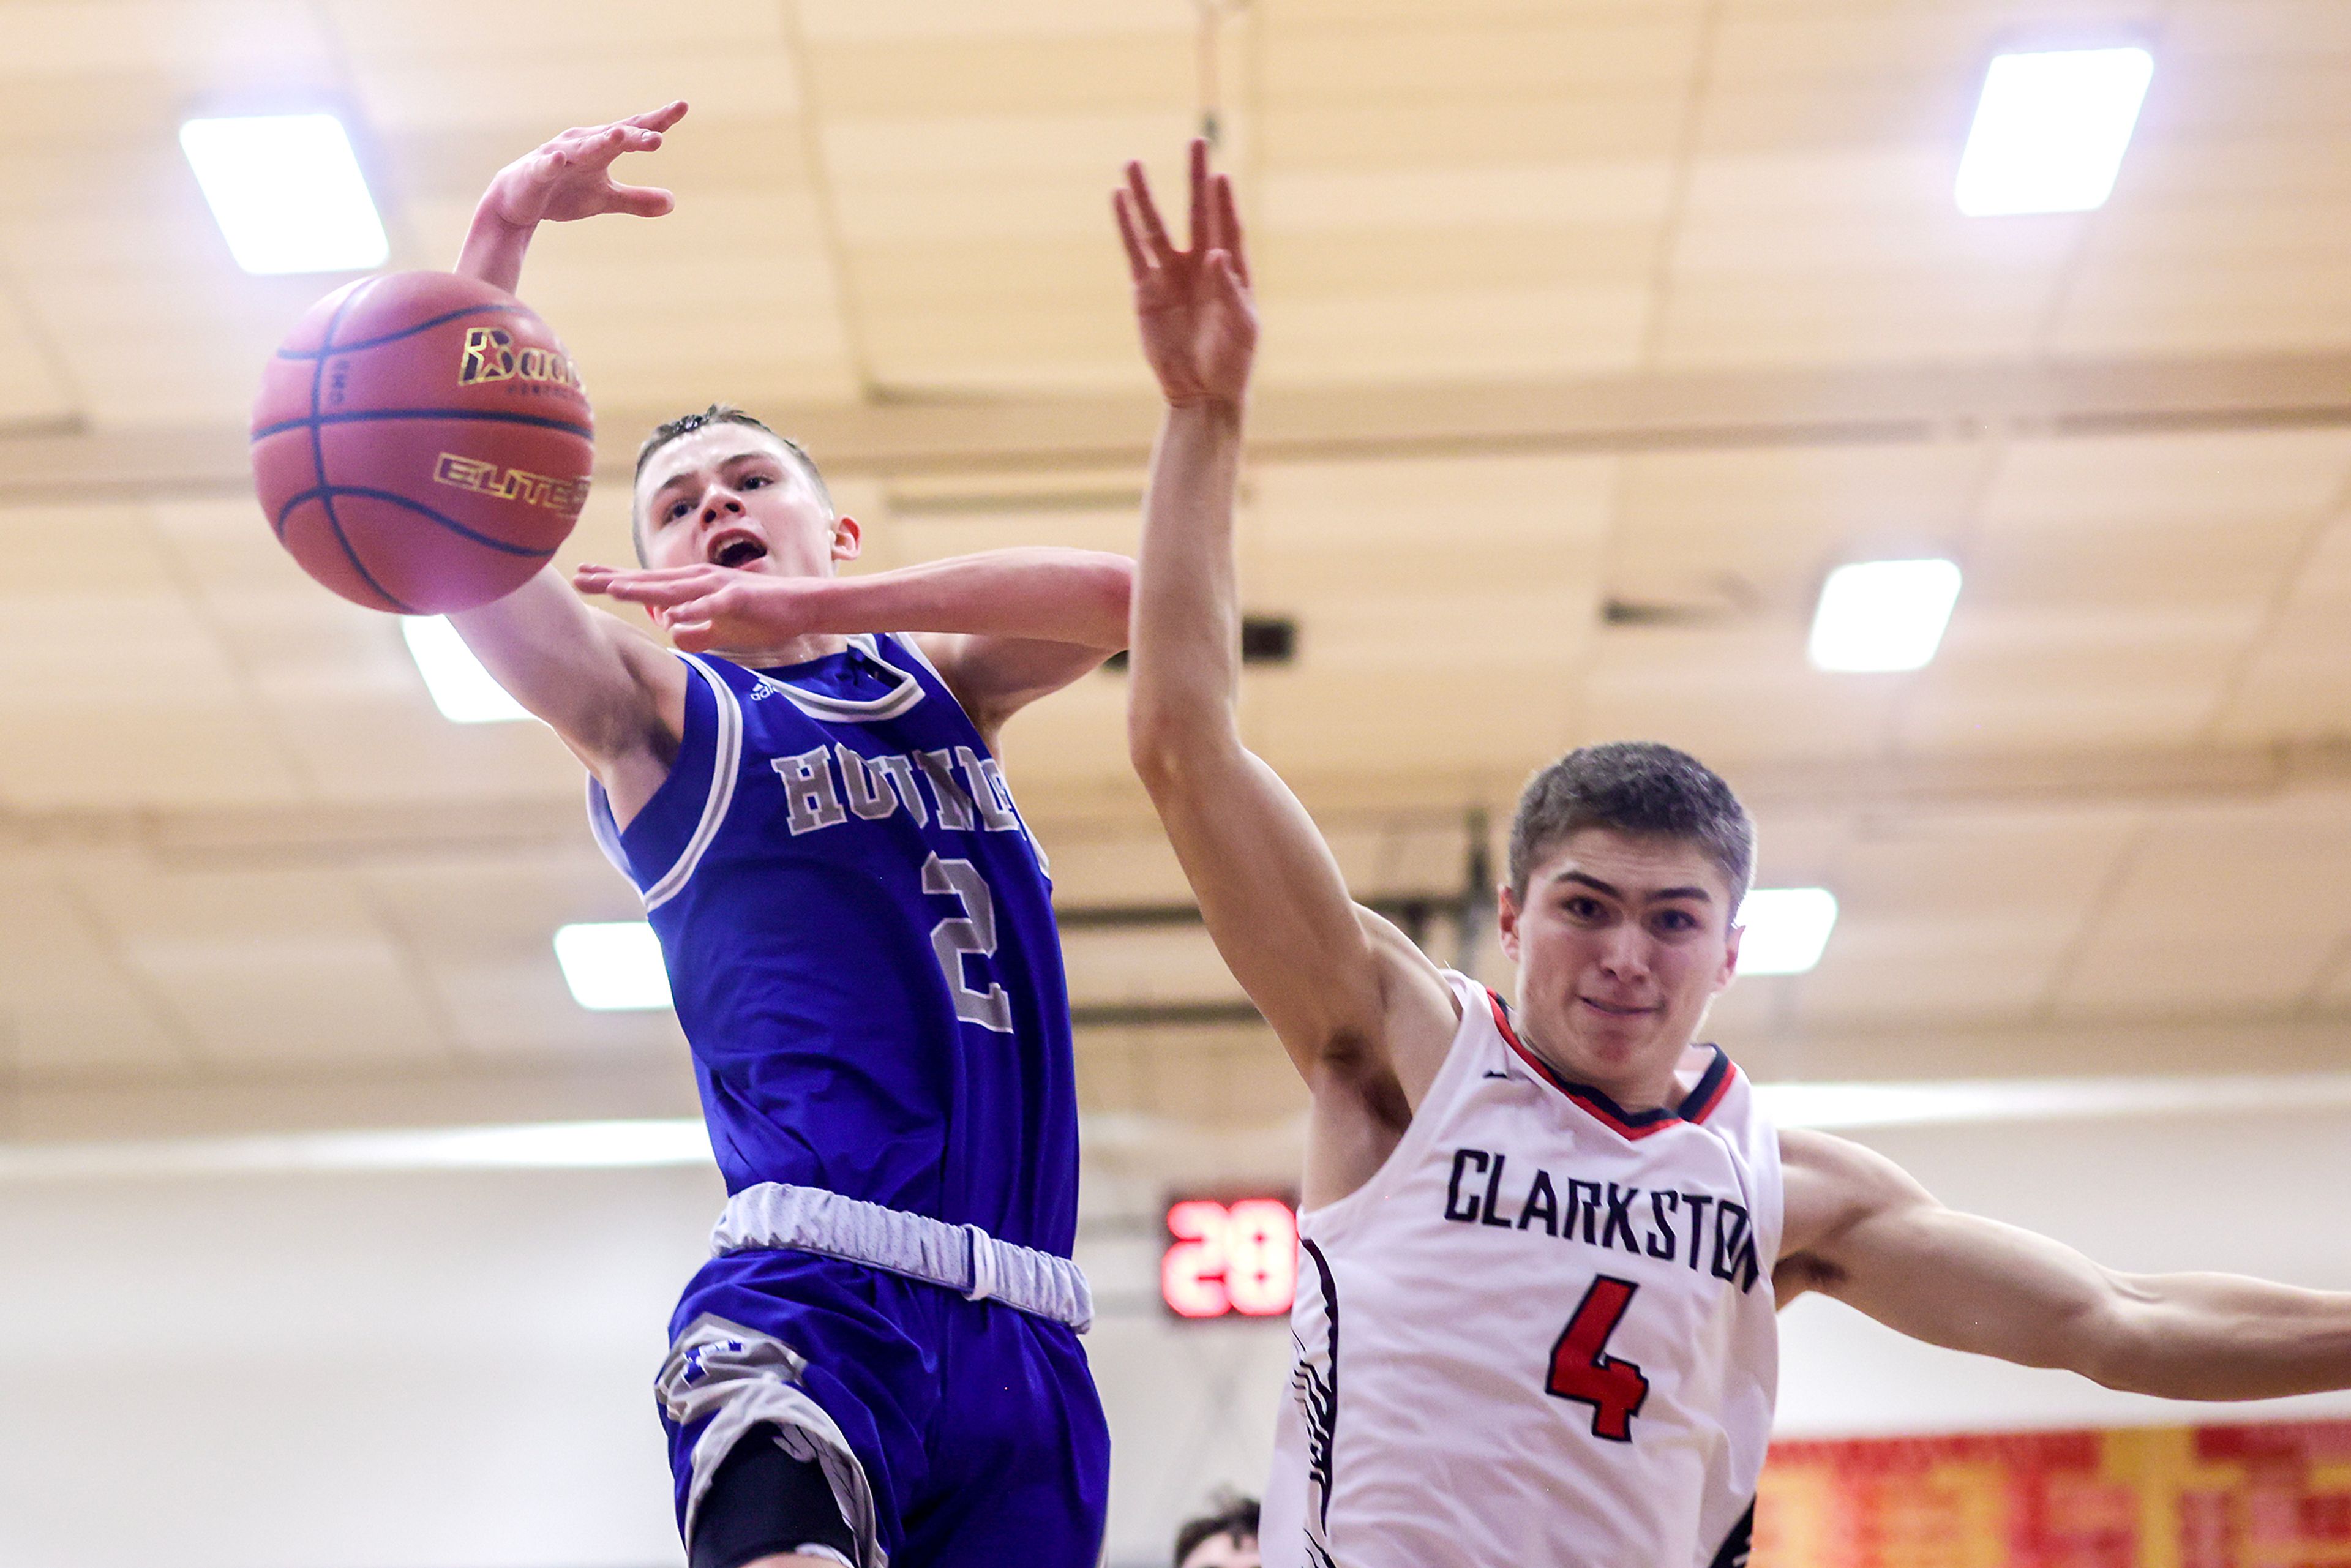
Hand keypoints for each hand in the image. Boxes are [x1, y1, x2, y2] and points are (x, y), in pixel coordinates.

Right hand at [481, 102, 688, 231]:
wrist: (517, 202)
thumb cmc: (564, 192)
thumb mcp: (605, 199)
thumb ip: (637, 199)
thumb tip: (673, 203)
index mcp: (601, 146)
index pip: (634, 130)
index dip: (658, 120)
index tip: (683, 106)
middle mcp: (582, 143)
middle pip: (613, 136)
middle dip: (635, 135)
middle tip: (658, 136)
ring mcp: (558, 156)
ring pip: (583, 147)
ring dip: (601, 141)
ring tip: (620, 136)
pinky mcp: (536, 172)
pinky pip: (545, 166)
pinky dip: (552, 163)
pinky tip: (560, 159)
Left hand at [573, 561, 805, 653]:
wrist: (802, 605)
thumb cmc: (762, 614)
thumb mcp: (722, 629)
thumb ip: (696, 631)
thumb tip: (671, 634)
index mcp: (692, 587)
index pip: (646, 584)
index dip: (614, 582)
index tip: (584, 578)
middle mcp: (699, 581)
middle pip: (649, 582)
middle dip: (613, 580)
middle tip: (578, 577)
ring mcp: (717, 587)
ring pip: (673, 590)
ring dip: (643, 590)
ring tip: (613, 591)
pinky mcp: (738, 598)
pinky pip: (710, 606)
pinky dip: (691, 610)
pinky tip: (670, 616)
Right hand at [1114, 139, 1256, 409]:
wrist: (1202, 392)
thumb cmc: (1232, 362)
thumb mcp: (1243, 329)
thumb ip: (1231, 291)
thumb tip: (1215, 255)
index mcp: (1231, 270)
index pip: (1228, 225)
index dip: (1224, 201)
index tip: (1220, 174)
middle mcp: (1200, 265)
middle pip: (1197, 211)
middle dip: (1196, 177)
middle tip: (1196, 140)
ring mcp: (1171, 275)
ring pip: (1157, 226)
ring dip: (1146, 196)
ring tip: (1133, 163)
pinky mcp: (1145, 291)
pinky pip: (1133, 252)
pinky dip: (1125, 226)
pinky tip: (1117, 198)